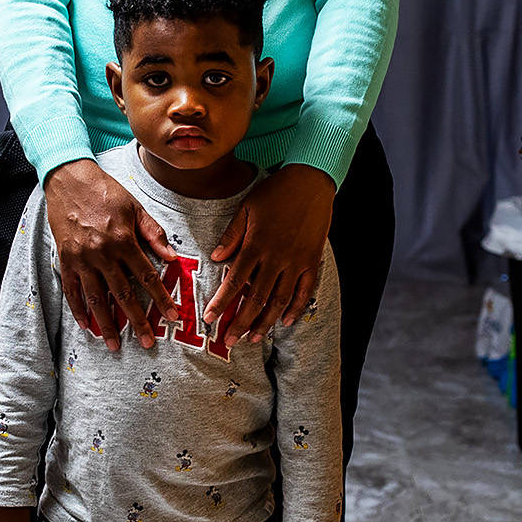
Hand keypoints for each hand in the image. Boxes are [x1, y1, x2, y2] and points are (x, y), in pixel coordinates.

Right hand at [45, 158, 175, 351]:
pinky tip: (86, 325)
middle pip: (123, 294)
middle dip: (136, 321)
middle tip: (147, 343)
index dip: (161, 298)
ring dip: (106, 324)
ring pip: (96, 298)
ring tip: (114, 345)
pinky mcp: (64, 259)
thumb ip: (153, 233)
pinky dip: (78, 309)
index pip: (146, 276)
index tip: (172, 316)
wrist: (68, 179)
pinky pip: (71, 290)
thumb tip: (172, 257)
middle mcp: (101, 253)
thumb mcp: (135, 207)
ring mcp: (81, 258)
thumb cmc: (105, 191)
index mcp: (123, 240)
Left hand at [204, 164, 336, 343]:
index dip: (222, 303)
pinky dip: (295, 308)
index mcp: (257, 244)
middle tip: (228, 340)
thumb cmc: (275, 192)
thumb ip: (232, 235)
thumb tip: (216, 258)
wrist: (311, 181)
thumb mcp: (247, 208)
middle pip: (256, 298)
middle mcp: (277, 257)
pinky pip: (304, 291)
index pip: (235, 281)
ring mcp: (297, 261)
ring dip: (265, 322)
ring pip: (279, 300)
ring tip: (252, 338)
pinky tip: (284, 322)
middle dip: (241, 322)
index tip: (210, 319)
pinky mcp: (312, 260)